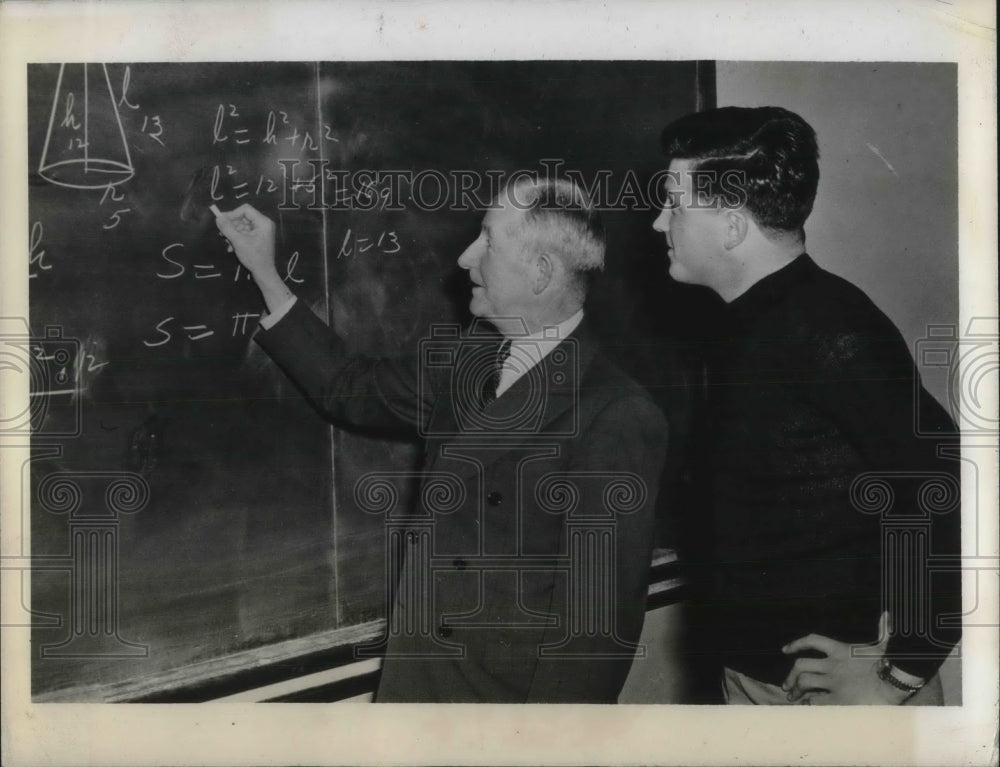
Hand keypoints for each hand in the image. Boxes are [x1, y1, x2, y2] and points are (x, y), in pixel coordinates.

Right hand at [213, 203, 277, 278]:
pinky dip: (237, 238)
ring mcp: (261, 231)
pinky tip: (231, 247)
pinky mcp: (258, 237)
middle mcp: (264, 224)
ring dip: (232, 233)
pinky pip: (244, 232)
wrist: (264, 273)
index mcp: (263, 222)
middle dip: (231, 226)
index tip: (221, 221)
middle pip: (243, 217)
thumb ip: (227, 228)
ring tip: (227, 243)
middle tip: (221, 233)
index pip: (246, 209)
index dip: (232, 214)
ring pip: (242, 226)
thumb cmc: (254, 257)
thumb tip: (218, 218)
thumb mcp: (238, 242)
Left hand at [780, 612, 912, 704]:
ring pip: (804, 682)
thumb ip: (882, 630)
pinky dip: (809, 703)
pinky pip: (816, 700)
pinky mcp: (839, 699)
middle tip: (786, 686)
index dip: (797, 644)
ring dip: (796, 690)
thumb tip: (887, 615)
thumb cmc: (890, 664)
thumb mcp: (883, 645)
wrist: (896, 684)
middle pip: (801, 665)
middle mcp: (833, 665)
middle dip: (791, 676)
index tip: (785, 650)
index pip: (812, 640)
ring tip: (792, 697)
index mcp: (840, 650)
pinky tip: (807, 706)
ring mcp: (834, 682)